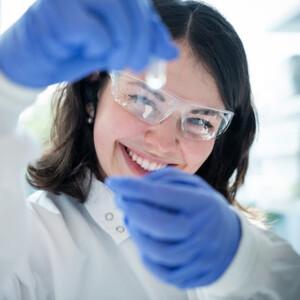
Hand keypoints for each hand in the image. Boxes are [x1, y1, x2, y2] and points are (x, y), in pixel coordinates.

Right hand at [0, 0, 177, 86]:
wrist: (31, 61)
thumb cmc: (70, 51)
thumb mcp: (112, 47)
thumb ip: (138, 44)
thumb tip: (171, 52)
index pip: (139, 6)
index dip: (156, 30)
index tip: (165, 53)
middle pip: (132, 9)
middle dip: (143, 43)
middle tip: (139, 65)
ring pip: (118, 18)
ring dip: (124, 48)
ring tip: (116, 63)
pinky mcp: (57, 13)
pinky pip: (95, 33)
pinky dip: (100, 49)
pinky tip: (91, 54)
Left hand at [106, 167, 240, 288]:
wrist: (232, 242)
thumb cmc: (205, 208)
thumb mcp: (194, 186)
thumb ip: (166, 179)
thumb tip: (137, 185)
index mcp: (203, 204)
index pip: (161, 195)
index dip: (133, 188)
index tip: (114, 182)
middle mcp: (202, 231)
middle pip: (156, 224)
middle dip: (131, 210)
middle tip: (121, 199)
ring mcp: (197, 257)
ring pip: (154, 250)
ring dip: (135, 231)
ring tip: (131, 218)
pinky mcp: (191, 275)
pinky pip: (159, 268)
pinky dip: (145, 253)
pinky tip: (144, 238)